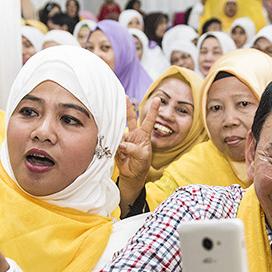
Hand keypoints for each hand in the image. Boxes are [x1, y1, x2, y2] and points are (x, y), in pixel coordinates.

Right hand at [116, 96, 157, 212]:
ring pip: (119, 131)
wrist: (132, 174)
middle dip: (128, 107)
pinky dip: (115, 146)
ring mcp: (124, 139)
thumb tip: (122, 144)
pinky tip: (118, 151)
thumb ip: (133, 149)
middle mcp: (134, 134)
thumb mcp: (143, 156)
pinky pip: (113, 142)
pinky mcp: (116, 145)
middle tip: (124, 97)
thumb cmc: (141, 164)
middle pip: (130, 118)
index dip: (153, 110)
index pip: (149, 120)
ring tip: (124, 149)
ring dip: (120, 137)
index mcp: (144, 135)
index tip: (158, 100)